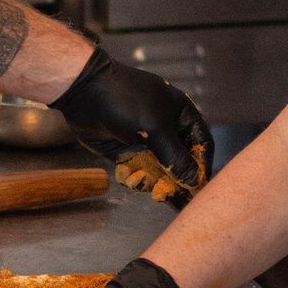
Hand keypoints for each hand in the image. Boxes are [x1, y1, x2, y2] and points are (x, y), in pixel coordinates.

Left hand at [52, 46, 211, 201]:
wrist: (84, 92)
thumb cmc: (125, 101)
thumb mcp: (155, 128)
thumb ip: (175, 157)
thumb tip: (195, 181)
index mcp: (181, 114)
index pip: (201, 143)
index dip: (203, 165)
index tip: (199, 186)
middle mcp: (166, 128)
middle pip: (181, 161)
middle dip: (176, 179)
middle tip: (171, 195)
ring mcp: (145, 140)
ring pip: (158, 170)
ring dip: (153, 180)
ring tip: (145, 184)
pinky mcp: (126, 151)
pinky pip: (138, 171)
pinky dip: (134, 177)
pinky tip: (127, 175)